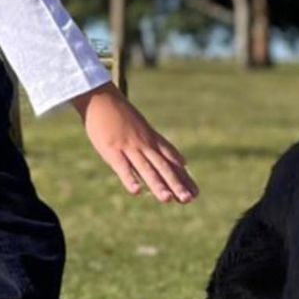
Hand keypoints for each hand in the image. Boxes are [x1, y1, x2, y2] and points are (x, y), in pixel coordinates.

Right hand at [71, 83, 198, 203]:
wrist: (102, 99)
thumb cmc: (124, 117)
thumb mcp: (148, 131)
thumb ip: (165, 147)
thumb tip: (185, 162)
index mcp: (154, 141)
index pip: (173, 162)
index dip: (184, 178)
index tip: (196, 194)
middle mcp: (145, 145)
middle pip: (163, 166)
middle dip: (175, 184)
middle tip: (188, 199)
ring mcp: (129, 147)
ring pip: (145, 168)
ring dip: (156, 184)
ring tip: (167, 199)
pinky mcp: (112, 150)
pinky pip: (122, 167)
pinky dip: (129, 178)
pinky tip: (137, 192)